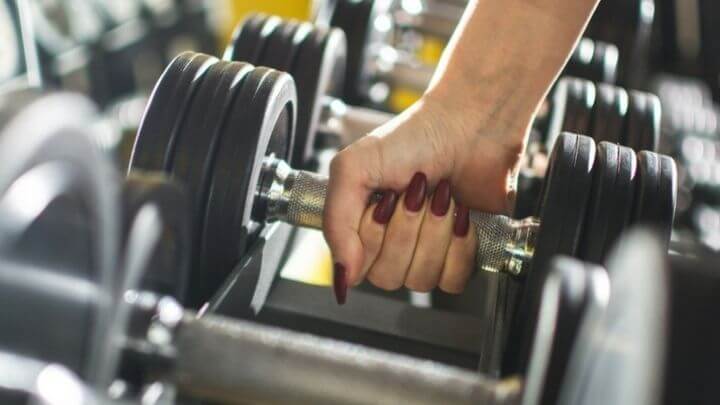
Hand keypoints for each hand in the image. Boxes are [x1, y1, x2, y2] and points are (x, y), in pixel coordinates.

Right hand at [324, 94, 527, 303]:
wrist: (467, 128)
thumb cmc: (412, 140)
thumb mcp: (354, 168)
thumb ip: (336, 223)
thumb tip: (342, 275)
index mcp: (359, 228)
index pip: (357, 267)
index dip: (373, 236)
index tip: (384, 200)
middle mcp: (390, 245)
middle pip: (389, 277)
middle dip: (406, 229)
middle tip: (415, 194)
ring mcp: (425, 254)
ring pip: (421, 279)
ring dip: (434, 233)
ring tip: (439, 197)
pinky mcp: (460, 256)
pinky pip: (452, 280)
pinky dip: (458, 246)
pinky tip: (460, 216)